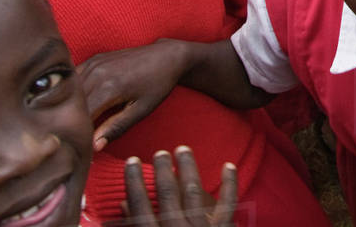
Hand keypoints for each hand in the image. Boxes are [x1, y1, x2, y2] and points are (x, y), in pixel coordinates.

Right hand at [79, 40, 187, 150]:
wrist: (167, 56)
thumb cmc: (157, 85)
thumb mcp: (141, 110)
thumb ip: (116, 127)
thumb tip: (94, 146)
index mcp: (109, 88)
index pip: (82, 117)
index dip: (80, 133)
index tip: (81, 145)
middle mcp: (97, 73)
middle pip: (72, 104)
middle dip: (73, 122)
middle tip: (75, 137)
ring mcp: (94, 63)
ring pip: (69, 91)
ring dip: (70, 107)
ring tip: (74, 122)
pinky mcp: (93, 59)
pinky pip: (74, 78)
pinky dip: (71, 92)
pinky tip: (76, 104)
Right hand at [122, 147, 237, 225]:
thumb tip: (124, 204)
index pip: (140, 205)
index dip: (133, 182)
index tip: (131, 161)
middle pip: (167, 193)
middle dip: (161, 170)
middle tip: (159, 153)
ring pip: (194, 191)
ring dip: (188, 168)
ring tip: (182, 149)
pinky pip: (228, 204)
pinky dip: (230, 184)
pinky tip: (228, 165)